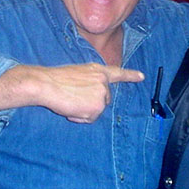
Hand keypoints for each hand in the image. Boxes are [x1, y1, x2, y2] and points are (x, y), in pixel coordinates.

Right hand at [0, 63, 143, 122]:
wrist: (46, 83)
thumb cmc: (55, 79)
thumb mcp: (77, 74)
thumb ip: (88, 83)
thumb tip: (90, 99)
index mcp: (97, 70)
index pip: (117, 73)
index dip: (130, 75)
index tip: (142, 76)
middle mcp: (103, 80)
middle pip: (104, 100)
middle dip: (90, 103)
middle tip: (73, 98)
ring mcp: (102, 93)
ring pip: (97, 111)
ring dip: (84, 111)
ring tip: (70, 101)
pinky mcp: (98, 106)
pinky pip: (90, 119)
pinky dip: (80, 117)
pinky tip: (71, 108)